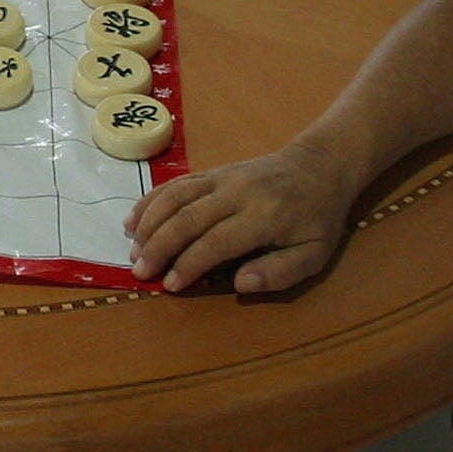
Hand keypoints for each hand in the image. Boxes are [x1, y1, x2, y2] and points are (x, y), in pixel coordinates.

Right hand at [125, 139, 357, 292]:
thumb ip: (280, 272)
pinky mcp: (212, 172)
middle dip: (159, 247)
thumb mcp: (314, 254)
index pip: (217, 241)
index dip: (189, 264)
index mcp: (264, 216)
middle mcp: (238, 192)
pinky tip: (133, 221)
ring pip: (175, 197)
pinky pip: (176, 184)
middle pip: (187, 218)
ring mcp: (222, 178)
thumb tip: (240, 284)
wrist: (319, 166)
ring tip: (133, 251)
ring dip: (149, 224)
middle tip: (140, 272)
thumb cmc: (317, 218)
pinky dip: (151, 202)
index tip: (170, 286)